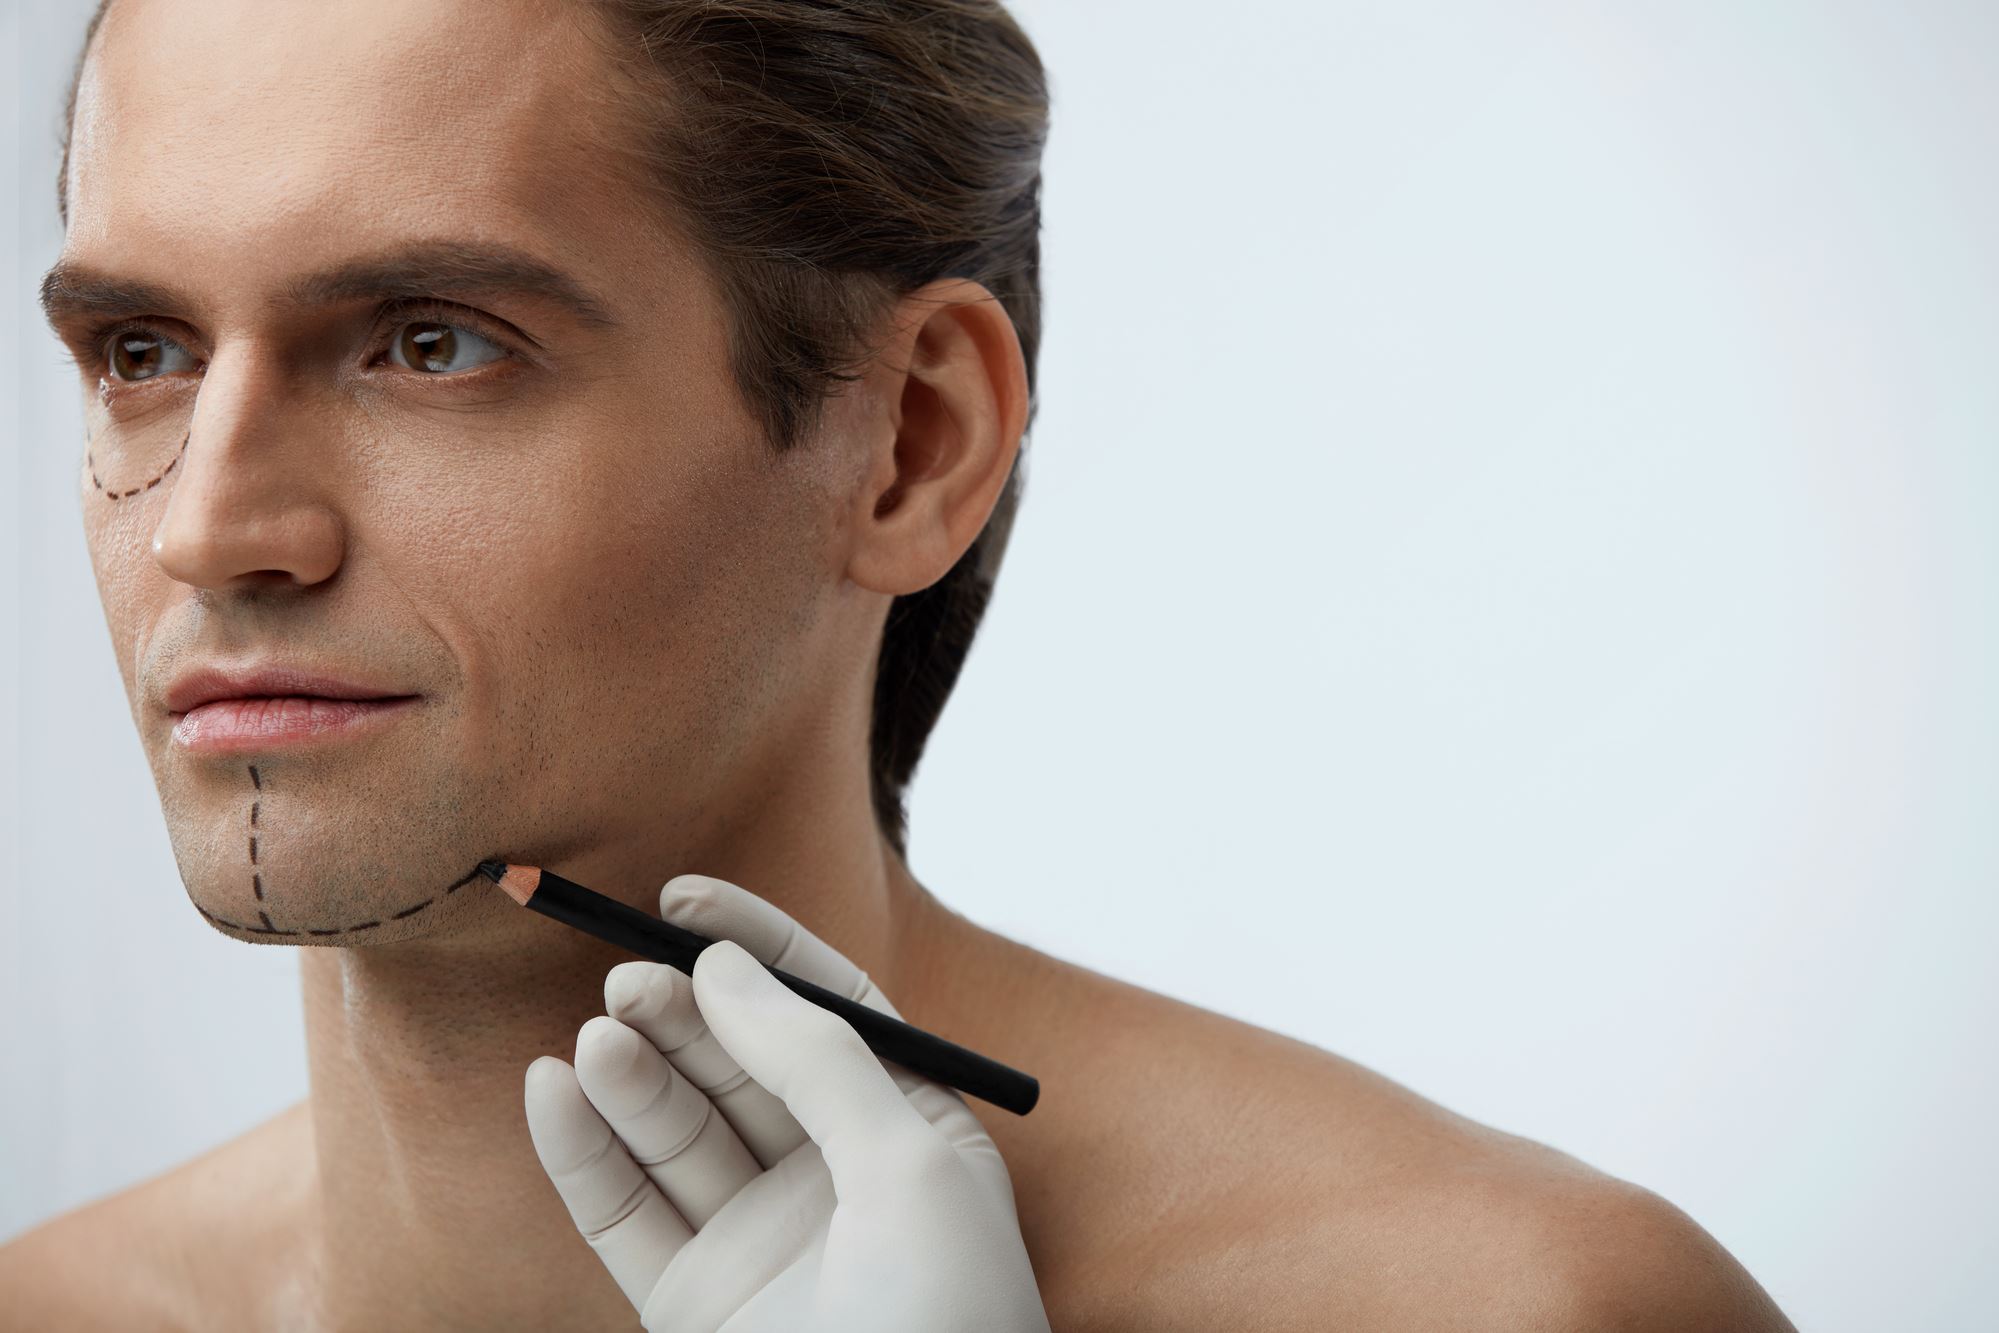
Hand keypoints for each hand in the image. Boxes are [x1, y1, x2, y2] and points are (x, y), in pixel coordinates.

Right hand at [522, 874, 1049, 1331]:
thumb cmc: (949, 1318)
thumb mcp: (906, 1164)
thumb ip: (817, 1057)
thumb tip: (727, 965)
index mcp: (907, 1128)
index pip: (827, 1007)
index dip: (758, 947)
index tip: (685, 898)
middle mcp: (829, 1176)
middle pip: (739, 1061)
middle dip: (685, 1009)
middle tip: (629, 975)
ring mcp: (757, 1239)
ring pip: (674, 1129)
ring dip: (631, 1074)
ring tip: (598, 1036)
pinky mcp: (689, 1303)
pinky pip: (622, 1211)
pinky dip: (580, 1151)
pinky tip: (548, 1089)